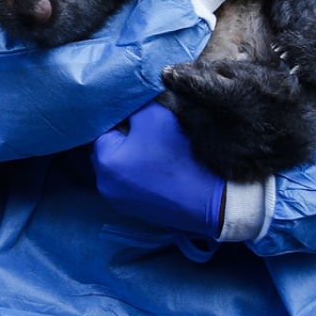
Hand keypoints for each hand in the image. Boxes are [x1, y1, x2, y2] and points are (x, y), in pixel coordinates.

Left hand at [92, 101, 224, 235]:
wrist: (213, 199)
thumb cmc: (180, 153)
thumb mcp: (154, 115)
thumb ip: (132, 105)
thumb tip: (123, 104)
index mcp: (104, 161)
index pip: (102, 127)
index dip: (122, 116)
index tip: (141, 114)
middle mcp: (104, 184)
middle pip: (109, 148)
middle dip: (125, 136)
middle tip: (150, 130)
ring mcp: (118, 201)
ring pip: (120, 166)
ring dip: (133, 155)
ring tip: (157, 150)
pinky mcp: (134, 210)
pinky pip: (131, 183)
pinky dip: (141, 173)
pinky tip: (159, 168)